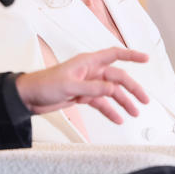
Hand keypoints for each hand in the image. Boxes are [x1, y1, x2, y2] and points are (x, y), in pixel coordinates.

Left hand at [16, 47, 149, 122]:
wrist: (29, 97)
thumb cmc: (44, 84)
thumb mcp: (69, 86)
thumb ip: (92, 88)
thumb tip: (112, 89)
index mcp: (87, 62)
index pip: (114, 55)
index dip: (131, 55)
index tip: (145, 58)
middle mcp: (90, 72)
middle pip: (117, 78)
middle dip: (132, 88)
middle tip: (143, 100)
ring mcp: (87, 84)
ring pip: (111, 92)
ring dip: (123, 102)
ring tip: (133, 112)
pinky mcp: (83, 96)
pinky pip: (101, 102)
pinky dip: (110, 110)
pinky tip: (117, 118)